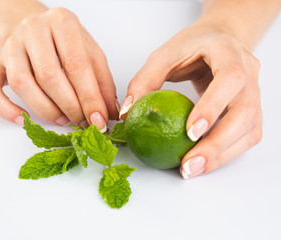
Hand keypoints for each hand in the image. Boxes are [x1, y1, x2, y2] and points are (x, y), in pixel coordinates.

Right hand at [0, 8, 118, 130]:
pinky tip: (24, 120)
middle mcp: (33, 29)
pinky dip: (6, 109)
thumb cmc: (67, 43)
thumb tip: (109, 113)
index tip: (99, 120)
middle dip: (69, 106)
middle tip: (82, 122)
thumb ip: (102, 81)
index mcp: (62, 22)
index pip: (76, 64)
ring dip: (45, 110)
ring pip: (22, 83)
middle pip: (49, 75)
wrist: (36, 29)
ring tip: (63, 120)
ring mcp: (10, 46)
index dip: (89, 97)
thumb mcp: (91, 53)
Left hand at [119, 25, 261, 178]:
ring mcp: (254, 92)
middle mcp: (249, 72)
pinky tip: (203, 161)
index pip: (230, 79)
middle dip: (218, 143)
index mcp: (228, 51)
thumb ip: (145, 80)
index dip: (213, 106)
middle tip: (189, 164)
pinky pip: (247, 136)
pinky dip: (226, 153)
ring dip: (223, 155)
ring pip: (250, 130)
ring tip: (193, 170)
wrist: (218, 40)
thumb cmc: (191, 47)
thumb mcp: (163, 56)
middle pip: (245, 112)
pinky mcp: (251, 109)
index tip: (190, 133)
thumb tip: (126, 112)